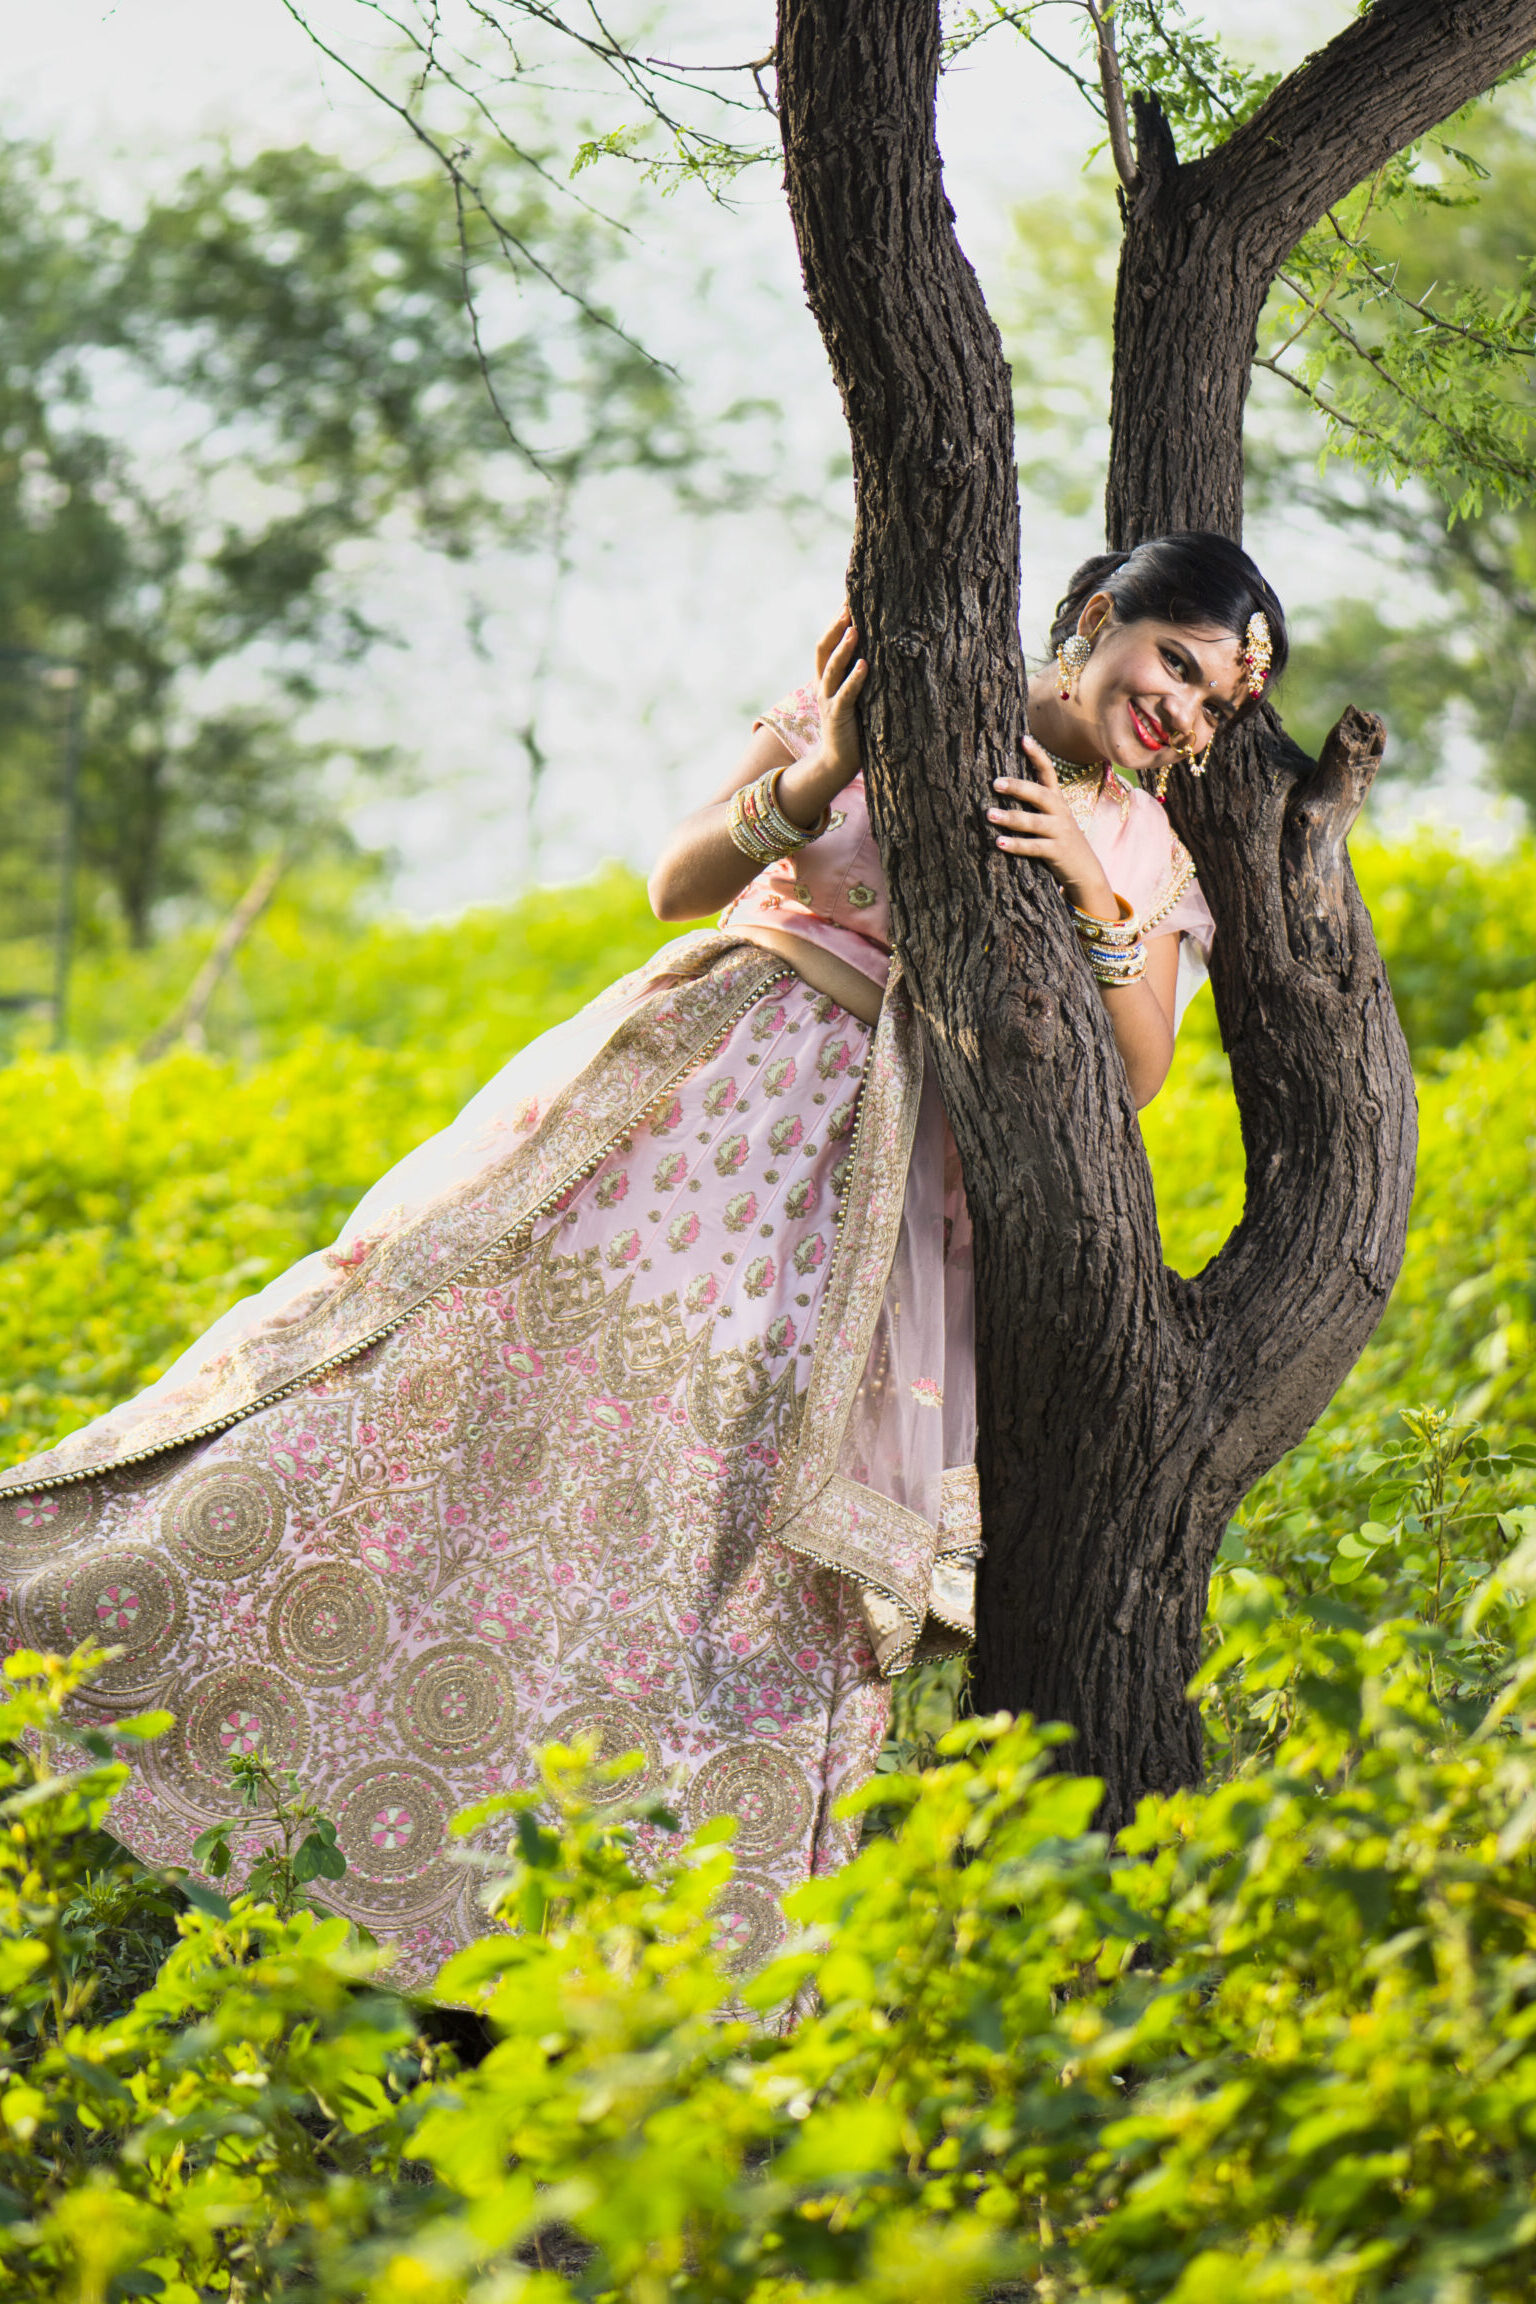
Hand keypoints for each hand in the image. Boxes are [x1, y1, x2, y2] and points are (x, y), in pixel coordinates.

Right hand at [812, 602, 866, 787]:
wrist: (837, 762)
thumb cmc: (854, 727)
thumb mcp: (856, 696)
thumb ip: (861, 675)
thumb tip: (883, 649)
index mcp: (828, 678)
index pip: (828, 643)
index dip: (835, 621)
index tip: (848, 597)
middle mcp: (824, 685)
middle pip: (824, 649)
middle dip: (834, 626)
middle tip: (847, 604)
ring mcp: (829, 700)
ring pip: (832, 668)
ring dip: (843, 647)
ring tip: (854, 628)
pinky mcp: (838, 717)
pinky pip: (846, 694)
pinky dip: (855, 679)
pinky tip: (865, 664)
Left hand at [986, 736, 1116, 915]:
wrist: (1085, 869)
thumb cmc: (1060, 839)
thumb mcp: (1053, 817)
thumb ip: (1035, 803)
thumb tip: (1003, 784)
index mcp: (1057, 800)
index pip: (1049, 772)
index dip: (1037, 755)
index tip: (1024, 739)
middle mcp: (1060, 812)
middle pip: (1039, 794)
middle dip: (1018, 787)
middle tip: (995, 783)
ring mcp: (1059, 831)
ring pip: (1033, 822)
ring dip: (1010, 817)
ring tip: (989, 814)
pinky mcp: (1056, 852)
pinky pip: (1033, 847)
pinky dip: (1016, 845)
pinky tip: (999, 842)